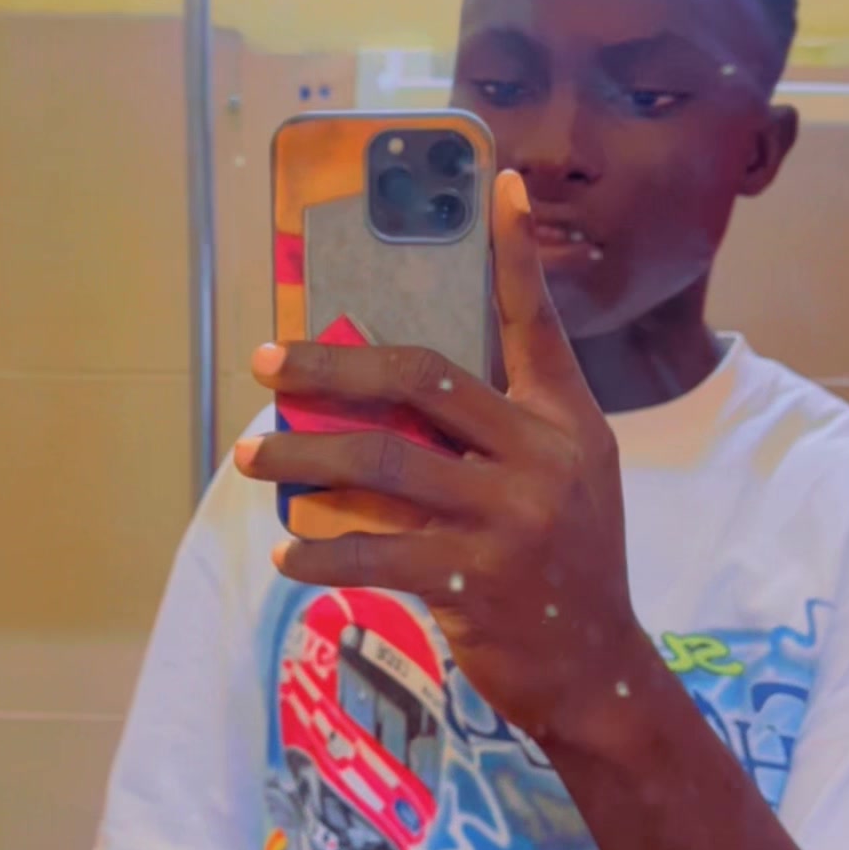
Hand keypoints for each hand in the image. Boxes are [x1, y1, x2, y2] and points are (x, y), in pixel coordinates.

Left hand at [234, 170, 646, 740]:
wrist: (598, 669)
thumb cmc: (565, 566)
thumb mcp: (562, 481)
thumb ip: (496, 433)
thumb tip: (388, 399)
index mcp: (563, 421)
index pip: (535, 322)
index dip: (516, 252)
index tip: (497, 180)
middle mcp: (541, 456)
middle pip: (419, 380)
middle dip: (331, 364)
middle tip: (265, 360)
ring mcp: (508, 519)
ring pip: (380, 463)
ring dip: (301, 454)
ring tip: (251, 454)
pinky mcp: (473, 580)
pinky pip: (375, 553)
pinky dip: (322, 554)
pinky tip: (288, 552)